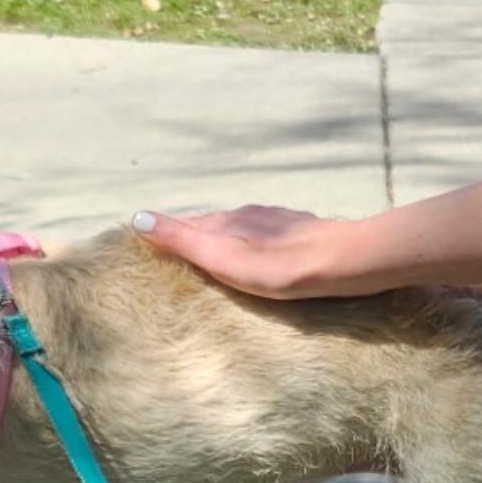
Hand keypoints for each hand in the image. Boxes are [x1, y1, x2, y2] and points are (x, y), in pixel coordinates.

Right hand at [131, 204, 340, 298]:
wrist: (343, 262)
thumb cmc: (281, 268)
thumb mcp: (223, 258)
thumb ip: (183, 240)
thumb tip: (138, 217)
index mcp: (227, 220)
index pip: (185, 224)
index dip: (166, 235)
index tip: (147, 249)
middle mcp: (249, 214)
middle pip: (211, 226)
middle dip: (193, 239)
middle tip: (176, 260)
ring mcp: (275, 221)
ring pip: (239, 230)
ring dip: (223, 243)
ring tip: (213, 263)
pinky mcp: (298, 232)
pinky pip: (263, 237)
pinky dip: (250, 247)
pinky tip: (257, 260)